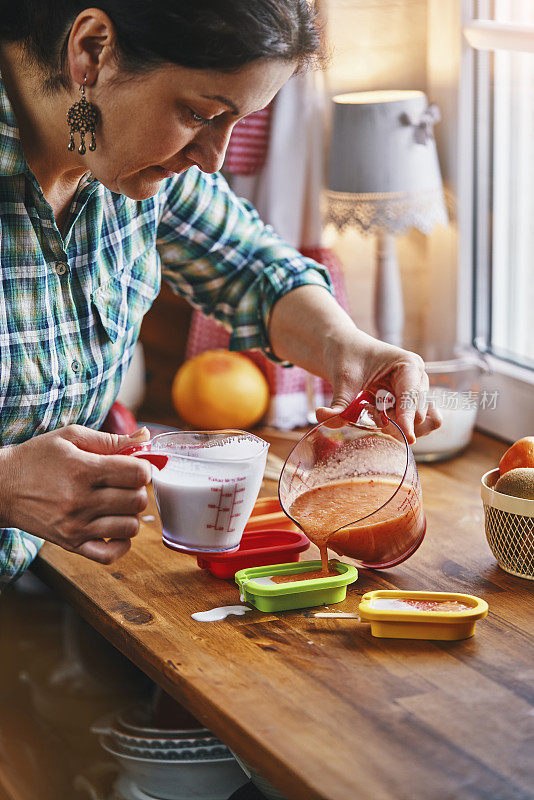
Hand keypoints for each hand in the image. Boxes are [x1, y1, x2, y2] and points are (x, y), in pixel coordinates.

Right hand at [0, 425, 151, 563]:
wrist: (2, 488)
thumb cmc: (37, 458)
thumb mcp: (70, 437)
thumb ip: (110, 439)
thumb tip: (146, 437)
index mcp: (82, 470)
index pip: (137, 473)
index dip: (143, 468)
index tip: (135, 466)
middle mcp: (80, 500)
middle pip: (137, 501)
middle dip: (138, 490)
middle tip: (125, 484)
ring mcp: (76, 526)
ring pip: (130, 527)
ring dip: (130, 515)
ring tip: (117, 504)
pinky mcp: (71, 544)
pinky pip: (111, 555)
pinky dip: (121, 543)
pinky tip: (114, 528)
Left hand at [315, 330, 441, 444]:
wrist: (344, 349)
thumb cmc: (347, 355)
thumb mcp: (343, 378)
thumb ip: (338, 402)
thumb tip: (322, 416)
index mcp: (409, 365)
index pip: (412, 398)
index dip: (409, 419)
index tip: (408, 439)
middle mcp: (418, 378)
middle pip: (418, 416)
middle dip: (393, 421)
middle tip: (368, 409)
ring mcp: (416, 392)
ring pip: (417, 423)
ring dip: (394, 423)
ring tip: (372, 407)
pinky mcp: (408, 403)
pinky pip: (411, 424)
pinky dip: (395, 425)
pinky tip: (377, 411)